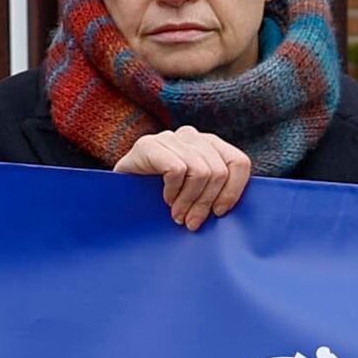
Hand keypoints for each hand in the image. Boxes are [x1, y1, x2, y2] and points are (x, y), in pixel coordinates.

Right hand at [118, 123, 251, 230]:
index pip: (239, 162)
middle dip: (206, 203)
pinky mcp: (148, 144)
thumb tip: (233, 209)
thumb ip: (215, 193)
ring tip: (177, 215)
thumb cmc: (161, 198)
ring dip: (189, 201)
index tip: (219, 213)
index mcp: (210, 145)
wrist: (117, 195)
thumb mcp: (195, 194)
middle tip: (192, 222)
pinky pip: (176, 170)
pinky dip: (172, 191)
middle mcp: (192, 135)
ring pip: (200, 172)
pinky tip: (164, 199)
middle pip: (218, 171)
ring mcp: (170, 137)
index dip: (233, 191)